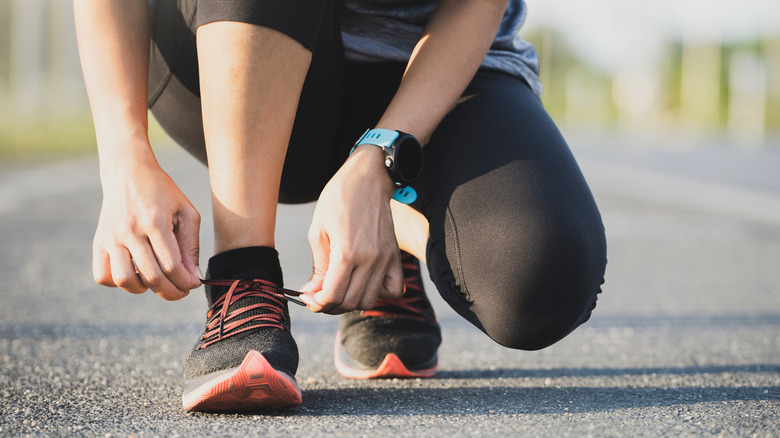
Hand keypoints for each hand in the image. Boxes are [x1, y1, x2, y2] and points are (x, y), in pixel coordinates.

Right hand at [92, 152, 201, 299]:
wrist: (128, 172)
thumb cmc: (163, 193)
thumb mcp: (186, 212)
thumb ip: (191, 246)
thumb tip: (193, 278)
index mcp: (154, 221)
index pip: (171, 264)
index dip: (185, 281)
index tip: (194, 284)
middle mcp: (129, 230)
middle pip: (151, 276)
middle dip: (171, 291)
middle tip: (181, 291)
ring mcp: (110, 237)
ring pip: (124, 280)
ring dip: (145, 289)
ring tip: (157, 281)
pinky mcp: (98, 242)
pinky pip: (103, 275)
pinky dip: (119, 282)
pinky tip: (136, 273)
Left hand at [300, 146, 403, 312]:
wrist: (367, 178)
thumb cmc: (339, 198)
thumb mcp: (318, 231)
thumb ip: (318, 266)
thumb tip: (312, 292)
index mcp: (347, 252)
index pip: (332, 296)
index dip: (316, 303)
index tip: (309, 298)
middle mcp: (370, 259)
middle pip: (350, 302)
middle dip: (330, 305)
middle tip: (319, 295)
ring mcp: (386, 259)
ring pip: (370, 301)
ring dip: (351, 302)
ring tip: (339, 289)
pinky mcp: (395, 256)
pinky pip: (394, 290)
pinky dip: (379, 294)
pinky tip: (364, 283)